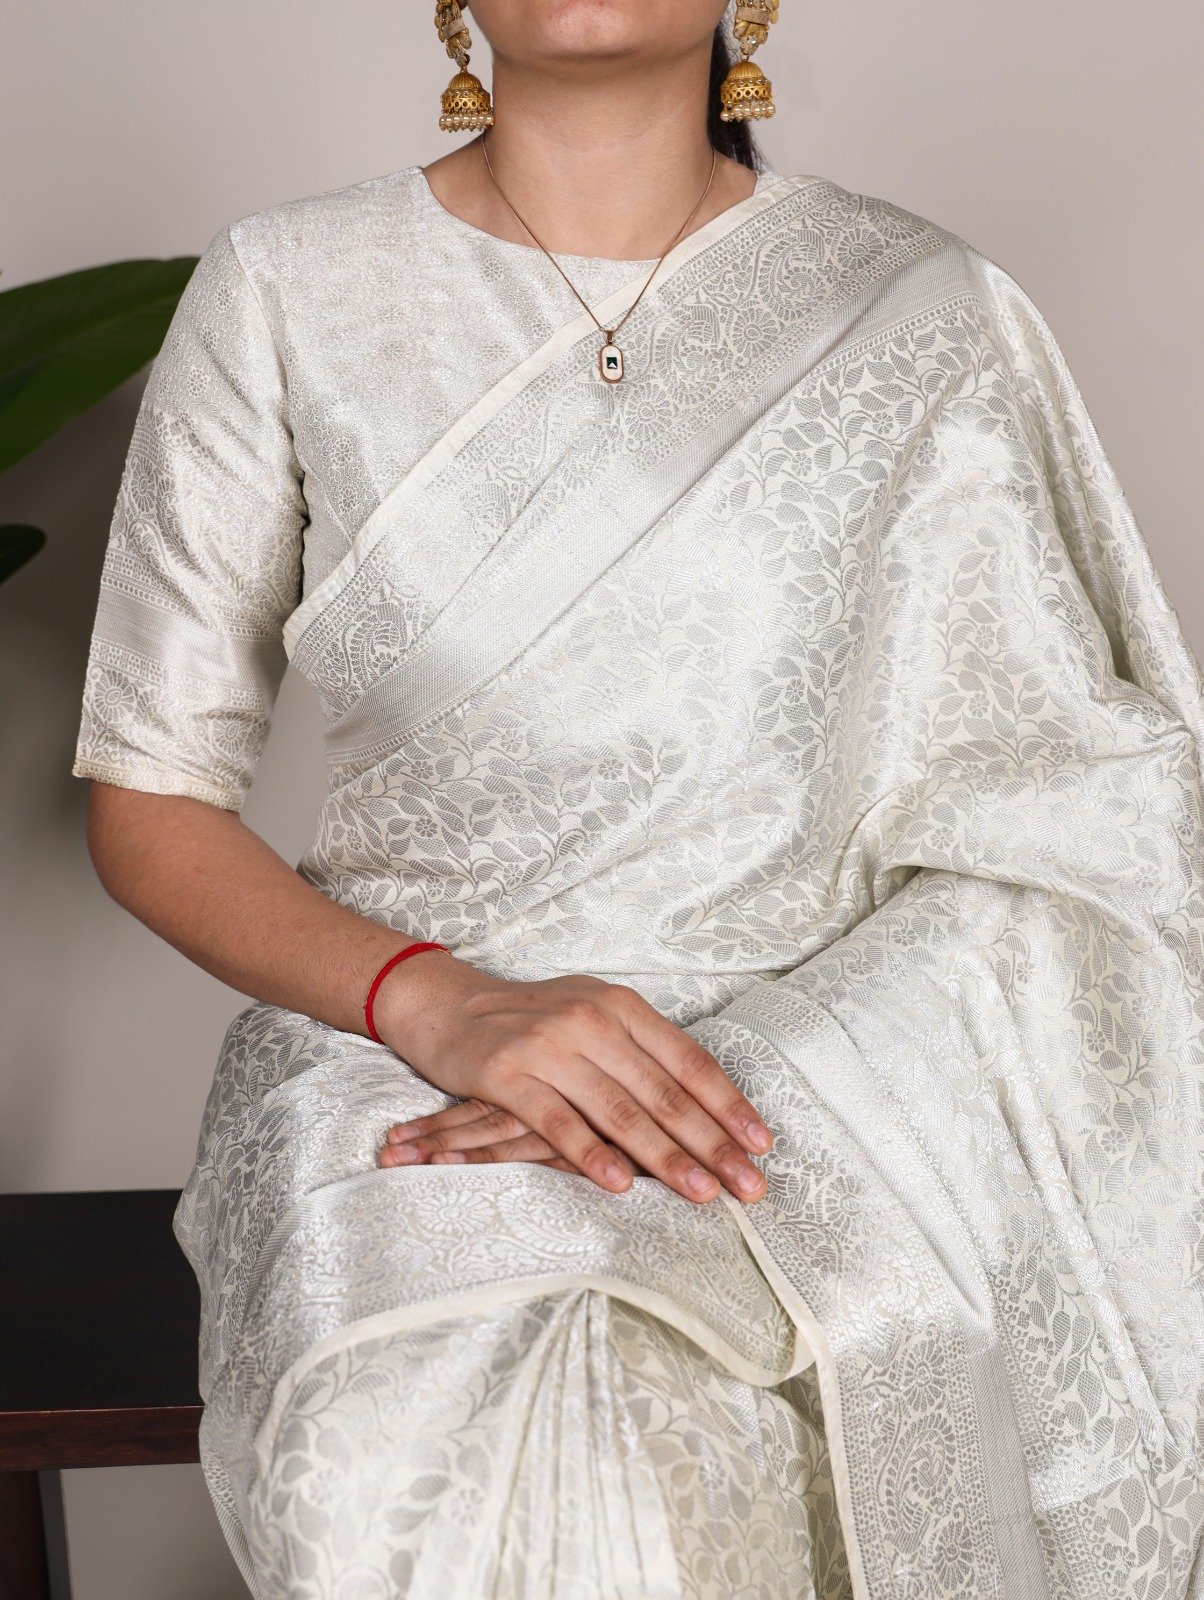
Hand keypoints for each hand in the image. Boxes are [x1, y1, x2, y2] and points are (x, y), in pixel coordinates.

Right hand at [371, 952, 771, 1205]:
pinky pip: (559, 1122)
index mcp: (621, 1007)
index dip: (727, 1104)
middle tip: (748, 1185)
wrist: (450, 1005)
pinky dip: (592, 1154)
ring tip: (702, 1193)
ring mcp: (549, 1046)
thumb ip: (640, 1054)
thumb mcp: (593, 1018)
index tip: (760, 1144)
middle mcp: (591, 1020)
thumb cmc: (533, 1021)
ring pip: (620, 1110)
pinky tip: (622, 1184)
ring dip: (666, 1156)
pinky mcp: (508, 1074)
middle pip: (664, 1091)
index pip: (688, 1060)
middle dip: (712, 1143)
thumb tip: (703, 1107)